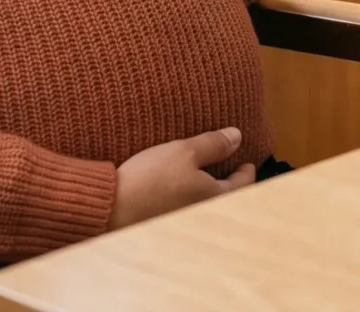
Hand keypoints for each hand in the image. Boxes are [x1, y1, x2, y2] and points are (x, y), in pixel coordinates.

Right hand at [108, 127, 254, 228]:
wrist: (112, 207)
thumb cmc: (150, 180)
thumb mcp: (184, 152)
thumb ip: (213, 144)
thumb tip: (237, 137)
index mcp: (214, 198)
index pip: (242, 185)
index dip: (246, 171)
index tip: (247, 163)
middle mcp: (202, 214)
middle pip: (225, 198)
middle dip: (229, 185)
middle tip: (230, 170)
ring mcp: (184, 221)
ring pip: (204, 205)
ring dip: (208, 192)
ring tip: (205, 176)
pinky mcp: (164, 223)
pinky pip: (186, 209)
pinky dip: (189, 198)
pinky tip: (178, 188)